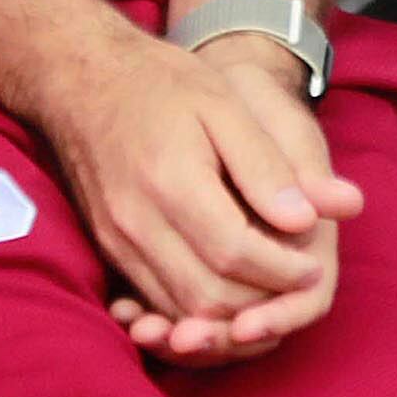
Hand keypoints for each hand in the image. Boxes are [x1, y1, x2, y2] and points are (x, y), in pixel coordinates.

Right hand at [27, 25, 363, 351]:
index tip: (315, 265)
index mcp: (171, 182)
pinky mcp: (107, 248)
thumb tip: (307, 220)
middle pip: (207, 295)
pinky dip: (195, 308)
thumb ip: (266, 165)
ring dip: (230, 315)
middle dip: (262, 301)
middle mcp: (135, 222)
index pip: (235, 253)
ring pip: (179, 307)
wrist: (81, 81)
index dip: (282, 269)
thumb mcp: (225, 105)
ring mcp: (115, 240)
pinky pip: (155, 297)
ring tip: (274, 292)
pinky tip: (230, 292)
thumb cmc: (162, 84)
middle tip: (301, 282)